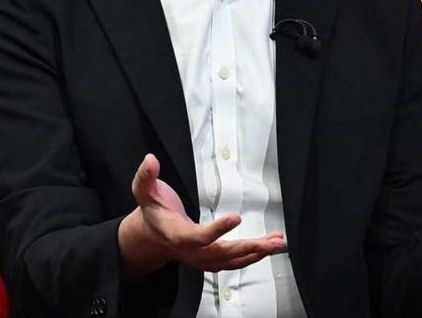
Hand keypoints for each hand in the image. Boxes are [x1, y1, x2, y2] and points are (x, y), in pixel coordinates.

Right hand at [118, 153, 286, 278]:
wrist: (151, 236)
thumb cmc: (152, 211)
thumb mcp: (144, 191)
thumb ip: (146, 176)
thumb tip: (150, 159)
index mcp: (176, 234)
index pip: (197, 236)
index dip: (217, 230)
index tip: (236, 217)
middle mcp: (190, 251)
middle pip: (221, 254)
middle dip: (248, 248)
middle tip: (270, 241)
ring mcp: (201, 259)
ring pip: (231, 261)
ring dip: (256, 253)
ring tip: (277, 243)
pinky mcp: (210, 260)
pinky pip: (234, 263)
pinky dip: (253, 257)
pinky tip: (269, 248)